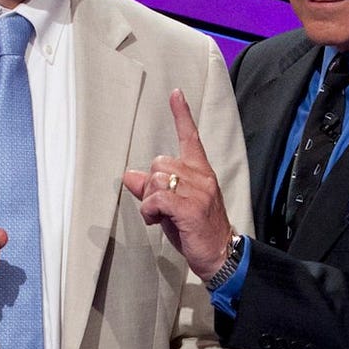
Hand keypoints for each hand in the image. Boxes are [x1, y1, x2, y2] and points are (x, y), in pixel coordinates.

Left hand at [122, 89, 233, 280]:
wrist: (219, 253)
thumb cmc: (196, 229)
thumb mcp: (172, 205)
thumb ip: (152, 189)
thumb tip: (129, 175)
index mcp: (201, 171)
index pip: (191, 137)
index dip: (182, 115)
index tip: (176, 94)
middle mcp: (201, 176)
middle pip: (158, 164)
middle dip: (152, 185)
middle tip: (160, 206)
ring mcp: (197, 191)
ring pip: (155, 181)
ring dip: (150, 201)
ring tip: (161, 216)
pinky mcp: (190, 207)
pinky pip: (156, 199)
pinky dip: (150, 211)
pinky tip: (158, 220)